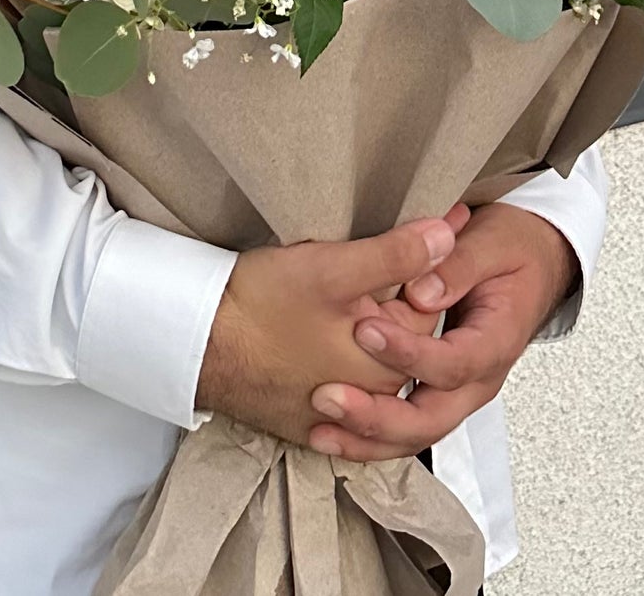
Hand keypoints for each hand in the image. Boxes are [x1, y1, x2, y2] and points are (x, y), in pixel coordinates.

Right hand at [196, 202, 471, 445]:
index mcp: (388, 366)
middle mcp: (370, 400)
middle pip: (402, 334)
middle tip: (381, 259)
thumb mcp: (331, 270)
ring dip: (368, 325)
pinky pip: (340, 383)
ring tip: (343, 291)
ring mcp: (336, 413)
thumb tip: (448, 235)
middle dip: (397, 295)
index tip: (432, 226)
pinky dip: (338, 356)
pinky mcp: (304, 417)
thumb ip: (396, 255)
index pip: (428, 306)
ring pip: (370, 358)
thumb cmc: (258, 308)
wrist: (195, 345)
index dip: (426, 259)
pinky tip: (318, 327)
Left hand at [306, 203, 578, 460]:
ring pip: (415, 433)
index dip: (407, 354)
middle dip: (377, 417)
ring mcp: (458, 391)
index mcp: (496, 342)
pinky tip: (330, 430)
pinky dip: (369, 434)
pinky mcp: (436, 390)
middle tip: (328, 398)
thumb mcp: (492, 243)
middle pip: (431, 419)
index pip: (452, 363)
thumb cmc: (513, 250)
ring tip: (319, 428)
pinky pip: (405, 424)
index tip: (365, 330)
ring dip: (367, 437)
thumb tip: (421, 294)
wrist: (534, 262)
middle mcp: (478, 378)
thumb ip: (458, 266)